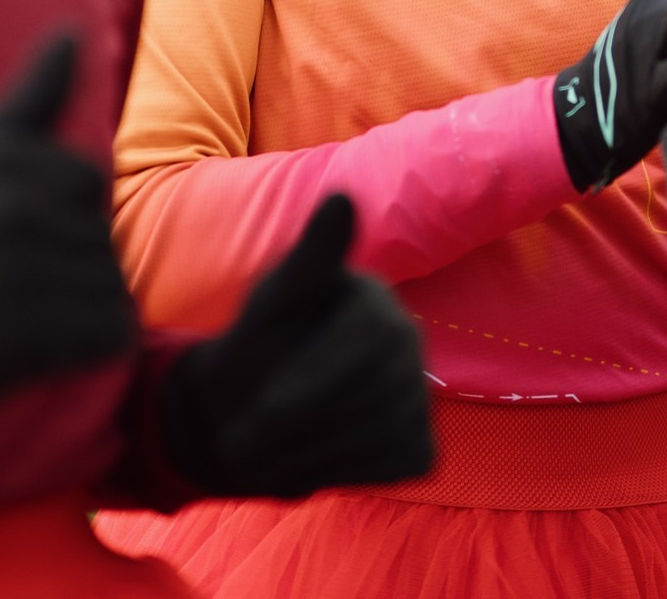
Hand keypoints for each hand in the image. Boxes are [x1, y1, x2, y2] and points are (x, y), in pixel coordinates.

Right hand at [0, 35, 136, 469]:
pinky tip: (44, 343)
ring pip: (108, 279)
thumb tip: (73, 31)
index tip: (6, 238)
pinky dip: (90, 340)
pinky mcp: (45, 331)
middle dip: (67, 253)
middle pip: (97, 228)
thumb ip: (26, 100)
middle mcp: (22, 207)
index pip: (83, 177)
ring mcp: (35, 271)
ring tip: (19, 313)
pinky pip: (111, 328)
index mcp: (4, 162)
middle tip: (9, 280)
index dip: (54, 213)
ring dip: (77, 301)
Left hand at [162, 195, 433, 497]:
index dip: (314, 379)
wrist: (245, 415)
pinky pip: (399, 462)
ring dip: (316, 452)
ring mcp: (419, 394)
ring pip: (385, 432)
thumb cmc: (255, 352)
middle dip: (305, 423)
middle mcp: (410, 341)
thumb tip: (343, 197)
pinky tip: (311, 454)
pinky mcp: (421, 444)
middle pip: (377, 390)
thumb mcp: (269, 304)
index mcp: (374, 298)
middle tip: (244, 440)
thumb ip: (309, 259)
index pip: (370, 337)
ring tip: (267, 452)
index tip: (259, 410)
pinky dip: (347, 470)